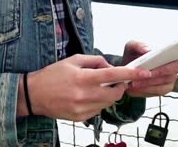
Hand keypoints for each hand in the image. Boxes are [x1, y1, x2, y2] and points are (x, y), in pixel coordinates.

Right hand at [21, 54, 151, 121]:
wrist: (33, 94)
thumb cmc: (52, 75)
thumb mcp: (72, 60)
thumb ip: (94, 61)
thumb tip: (109, 66)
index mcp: (83, 78)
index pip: (113, 75)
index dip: (131, 74)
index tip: (144, 72)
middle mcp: (84, 95)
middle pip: (115, 93)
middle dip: (120, 87)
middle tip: (116, 81)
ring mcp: (82, 109)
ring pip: (107, 103)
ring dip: (108, 95)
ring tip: (95, 87)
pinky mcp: (80, 118)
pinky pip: (97, 110)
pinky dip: (98, 103)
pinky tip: (86, 97)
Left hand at [121, 40, 177, 97]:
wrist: (129, 67)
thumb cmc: (134, 55)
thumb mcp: (132, 46)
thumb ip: (138, 45)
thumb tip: (146, 50)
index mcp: (170, 58)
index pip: (176, 64)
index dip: (166, 68)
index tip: (152, 68)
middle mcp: (172, 71)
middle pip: (169, 78)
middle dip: (153, 78)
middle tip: (139, 77)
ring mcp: (168, 83)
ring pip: (161, 88)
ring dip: (146, 86)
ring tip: (133, 83)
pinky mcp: (160, 91)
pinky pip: (154, 93)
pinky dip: (143, 91)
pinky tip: (133, 89)